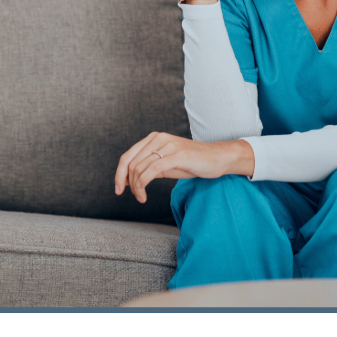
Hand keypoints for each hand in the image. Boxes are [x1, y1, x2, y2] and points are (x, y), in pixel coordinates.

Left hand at [113, 133, 254, 202]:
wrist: (217, 158)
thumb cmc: (193, 162)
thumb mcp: (167, 164)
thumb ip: (149, 168)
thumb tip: (129, 180)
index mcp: (154, 138)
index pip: (127, 156)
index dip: (119, 174)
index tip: (118, 189)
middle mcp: (158, 139)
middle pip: (130, 162)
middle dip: (126, 182)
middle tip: (135, 197)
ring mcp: (168, 145)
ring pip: (139, 167)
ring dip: (136, 187)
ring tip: (141, 198)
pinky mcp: (177, 155)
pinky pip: (151, 170)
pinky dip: (142, 184)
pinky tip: (144, 194)